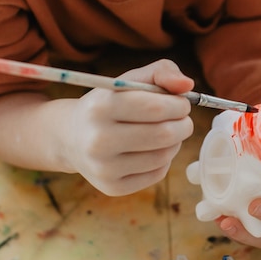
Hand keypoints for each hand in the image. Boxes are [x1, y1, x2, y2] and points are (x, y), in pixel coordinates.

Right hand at [64, 59, 194, 195]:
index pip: (156, 108)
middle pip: (164, 134)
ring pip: (164, 155)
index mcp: (100, 106)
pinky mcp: (113, 187)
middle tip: (182, 119)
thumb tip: (188, 84)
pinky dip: (164, 160)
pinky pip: (157, 173)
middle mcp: (98, 139)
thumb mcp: (129, 80)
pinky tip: (152, 150)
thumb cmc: (109, 104)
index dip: (179, 105)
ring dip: (175, 142)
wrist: (72, 138)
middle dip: (183, 125)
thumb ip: (161, 72)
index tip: (181, 103)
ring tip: (166, 133)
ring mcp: (104, 167)